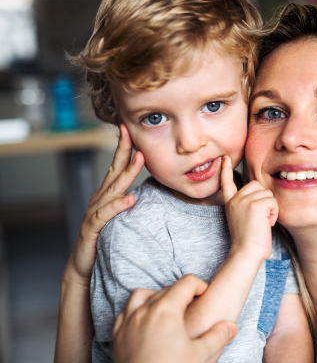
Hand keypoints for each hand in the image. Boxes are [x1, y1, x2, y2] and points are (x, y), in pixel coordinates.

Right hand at [66, 124, 144, 285]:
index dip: (124, 148)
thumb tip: (151, 190)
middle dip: (122, 150)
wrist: (83, 268)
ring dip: (126, 173)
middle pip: (113, 170)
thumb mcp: (121, 217)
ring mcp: (95, 213)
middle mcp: (100, 199)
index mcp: (108, 195)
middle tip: (131, 131)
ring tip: (139, 158)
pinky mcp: (92, 229)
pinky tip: (130, 199)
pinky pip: (105, 215)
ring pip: (112, 189)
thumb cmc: (105, 240)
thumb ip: (132, 203)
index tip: (131, 129)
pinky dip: (118, 206)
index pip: (117, 167)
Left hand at [113, 275, 236, 362]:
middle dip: (182, 294)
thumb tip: (230, 327)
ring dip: (156, 296)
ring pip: (142, 294)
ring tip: (167, 310)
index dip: (200, 286)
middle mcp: (145, 310)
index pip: (187, 282)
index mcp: (167, 309)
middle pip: (167, 288)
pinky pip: (125, 312)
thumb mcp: (200, 355)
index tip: (205, 296)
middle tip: (193, 308)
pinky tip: (145, 322)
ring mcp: (128, 321)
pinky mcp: (117, 334)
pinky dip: (136, 310)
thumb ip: (218, 337)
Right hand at [221, 155, 275, 262]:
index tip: (224, 158)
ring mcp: (244, 201)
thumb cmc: (250, 241)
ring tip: (262, 223)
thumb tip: (262, 194)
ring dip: (270, 209)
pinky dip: (274, 213)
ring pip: (267, 194)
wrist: (246, 253)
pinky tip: (266, 224)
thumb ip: (248, 205)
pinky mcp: (255, 205)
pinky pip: (273, 202)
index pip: (227, 183)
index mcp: (231, 203)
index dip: (225, 170)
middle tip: (260, 218)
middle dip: (264, 200)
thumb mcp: (244, 219)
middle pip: (257, 185)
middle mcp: (235, 200)